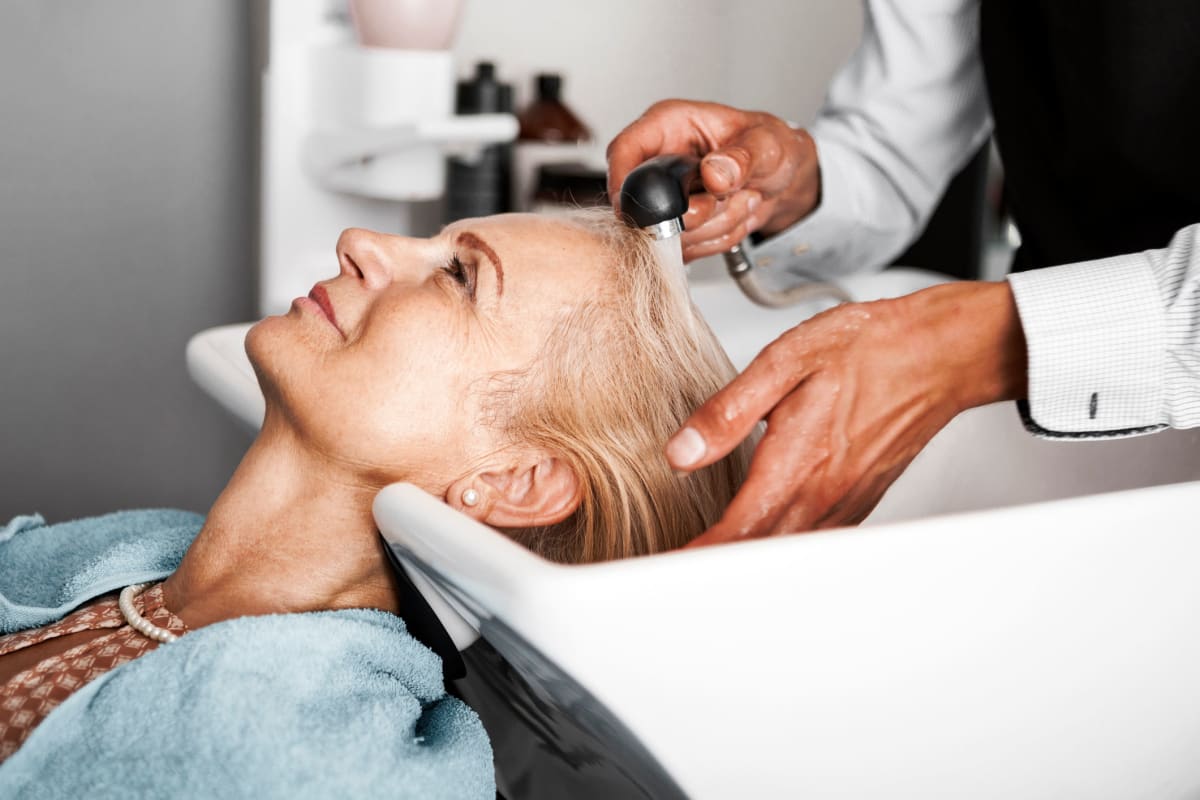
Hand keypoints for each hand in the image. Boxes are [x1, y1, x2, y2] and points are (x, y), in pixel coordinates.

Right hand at [606, 100, 820, 261]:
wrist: (782, 179)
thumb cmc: (770, 147)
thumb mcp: (766, 144)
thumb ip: (741, 158)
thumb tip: (713, 173)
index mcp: (668, 125)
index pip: (624, 150)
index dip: (622, 180)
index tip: (639, 208)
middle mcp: (659, 161)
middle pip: (644, 203)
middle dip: (691, 213)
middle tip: (724, 199)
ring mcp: (665, 197)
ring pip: (669, 233)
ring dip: (712, 226)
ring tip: (739, 200)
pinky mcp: (675, 226)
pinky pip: (685, 249)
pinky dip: (715, 240)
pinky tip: (732, 216)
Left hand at [666, 282, 1027, 544]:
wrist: (939, 353)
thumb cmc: (870, 349)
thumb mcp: (786, 361)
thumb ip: (728, 412)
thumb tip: (681, 452)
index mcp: (796, 467)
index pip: (734, 535)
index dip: (693, 559)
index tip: (659, 566)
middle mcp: (822, 497)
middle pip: (756, 557)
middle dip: (709, 568)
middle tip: (668, 565)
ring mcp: (843, 505)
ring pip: (786, 555)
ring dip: (743, 563)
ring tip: (702, 558)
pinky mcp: (857, 502)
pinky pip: (812, 543)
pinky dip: (777, 550)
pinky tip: (758, 538)